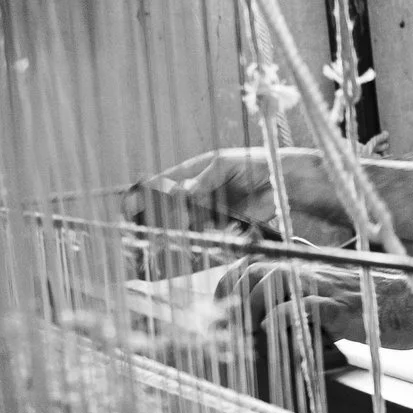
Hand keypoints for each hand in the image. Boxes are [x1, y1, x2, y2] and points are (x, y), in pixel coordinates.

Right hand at [125, 149, 274, 235]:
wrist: (282, 183)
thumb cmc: (254, 164)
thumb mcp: (224, 164)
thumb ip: (204, 178)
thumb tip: (181, 193)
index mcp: (193, 173)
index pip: (162, 183)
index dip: (145, 194)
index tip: (129, 205)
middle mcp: (196, 194)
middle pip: (168, 208)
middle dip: (154, 219)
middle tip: (139, 230)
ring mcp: (208, 212)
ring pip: (183, 225)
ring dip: (173, 234)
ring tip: (161, 243)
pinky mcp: (222, 227)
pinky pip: (204, 237)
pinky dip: (195, 242)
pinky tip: (187, 248)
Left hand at [218, 262, 412, 351]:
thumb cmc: (386, 303)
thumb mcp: (341, 291)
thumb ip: (309, 295)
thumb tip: (274, 315)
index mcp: (311, 264)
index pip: (254, 260)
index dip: (228, 281)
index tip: (218, 307)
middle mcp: (315, 269)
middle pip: (254, 269)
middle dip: (230, 297)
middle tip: (225, 327)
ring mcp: (330, 287)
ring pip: (273, 282)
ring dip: (252, 307)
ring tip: (246, 331)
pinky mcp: (346, 309)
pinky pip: (305, 307)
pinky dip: (282, 319)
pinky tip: (274, 332)